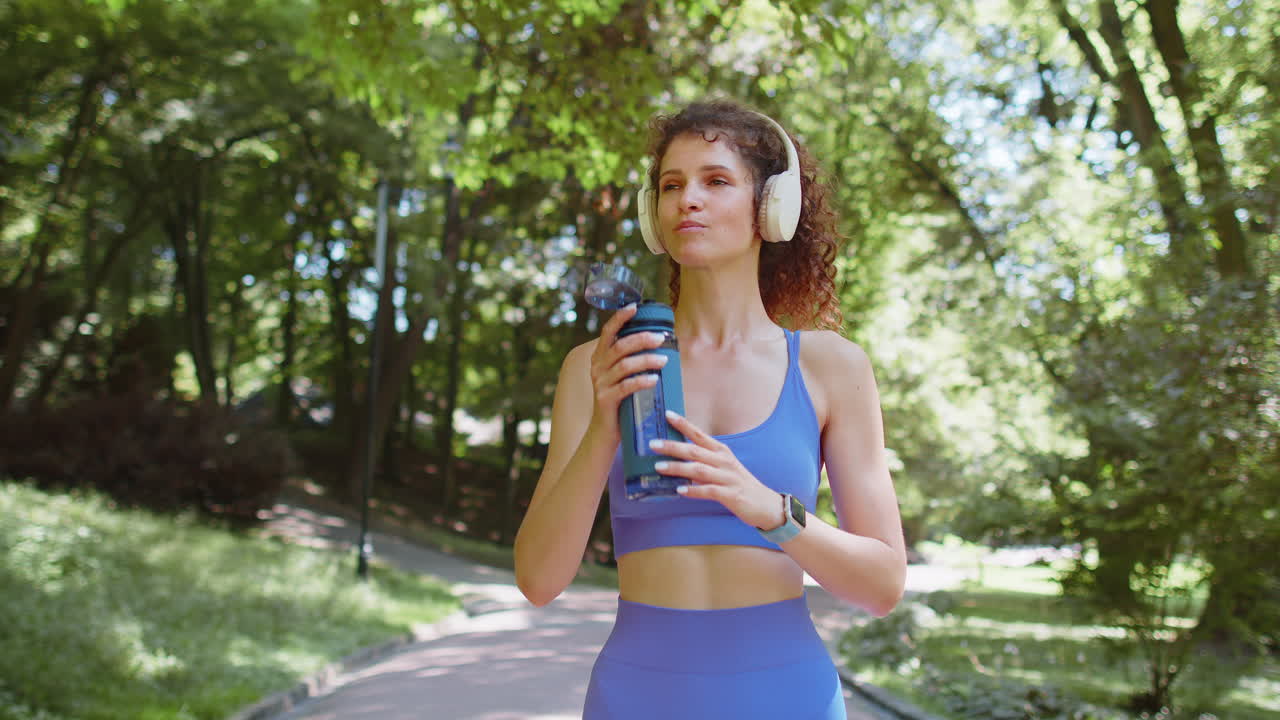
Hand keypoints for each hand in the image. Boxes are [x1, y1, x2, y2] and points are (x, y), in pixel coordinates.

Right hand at [586, 304, 669, 445]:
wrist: (604, 432)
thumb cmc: (619, 401)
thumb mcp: (621, 377)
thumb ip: (631, 361)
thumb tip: (660, 344)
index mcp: (600, 358)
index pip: (607, 332)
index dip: (619, 318)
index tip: (634, 307)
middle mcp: (597, 368)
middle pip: (619, 346)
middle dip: (641, 339)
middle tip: (660, 338)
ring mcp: (600, 384)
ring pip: (624, 366)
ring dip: (646, 360)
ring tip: (664, 360)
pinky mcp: (606, 400)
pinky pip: (625, 387)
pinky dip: (641, 381)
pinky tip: (654, 379)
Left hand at [651, 410, 784, 530]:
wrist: (765, 504)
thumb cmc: (739, 484)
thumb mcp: (723, 468)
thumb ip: (703, 462)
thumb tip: (677, 460)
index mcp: (721, 451)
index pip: (699, 434)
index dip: (683, 424)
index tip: (667, 415)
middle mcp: (724, 461)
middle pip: (694, 451)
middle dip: (672, 446)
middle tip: (653, 444)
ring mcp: (728, 477)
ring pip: (699, 470)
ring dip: (678, 468)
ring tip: (659, 467)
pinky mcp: (731, 494)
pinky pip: (709, 491)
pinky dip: (694, 490)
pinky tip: (680, 490)